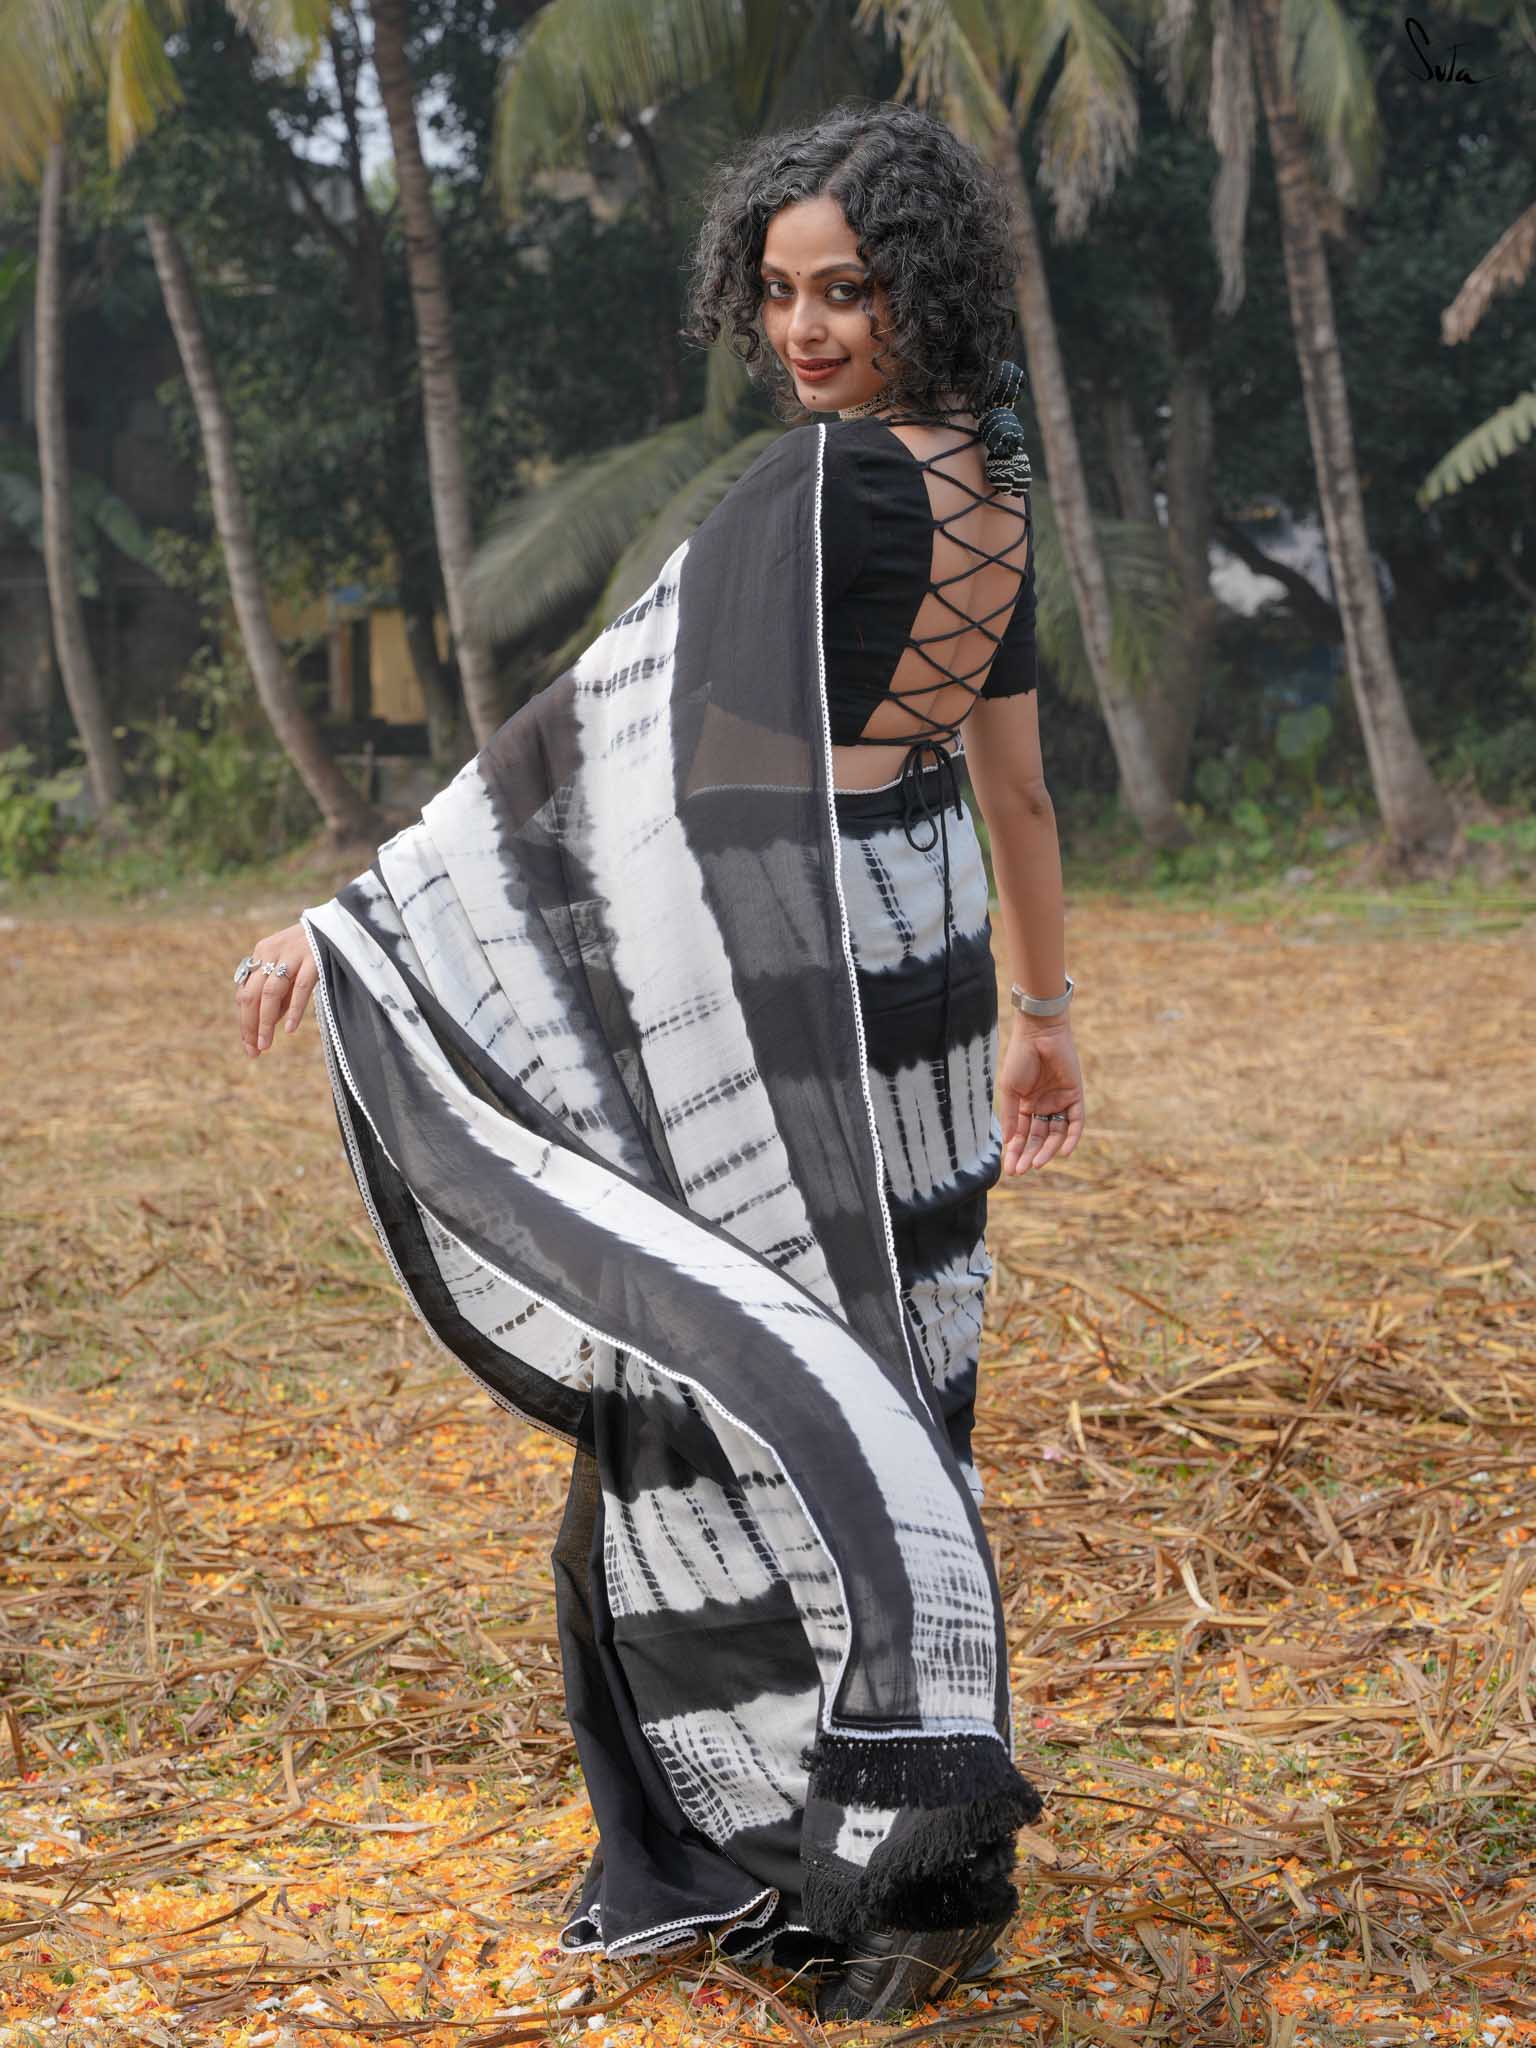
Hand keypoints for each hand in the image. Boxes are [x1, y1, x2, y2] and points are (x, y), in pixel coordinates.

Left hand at [234, 922, 316, 1057]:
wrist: (340, 922)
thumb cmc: (314, 949)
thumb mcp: (291, 968)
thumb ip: (280, 992)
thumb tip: (268, 1023)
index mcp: (262, 953)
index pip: (245, 993)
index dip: (245, 1021)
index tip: (249, 1045)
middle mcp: (272, 952)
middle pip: (252, 995)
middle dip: (250, 1026)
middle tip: (254, 1051)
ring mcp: (293, 955)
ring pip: (271, 993)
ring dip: (265, 1022)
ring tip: (265, 1045)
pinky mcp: (315, 958)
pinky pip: (301, 987)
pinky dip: (294, 1009)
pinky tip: (290, 1028)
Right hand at [998, 1018, 1084, 1174]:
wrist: (1038, 1033)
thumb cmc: (1020, 1058)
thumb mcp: (1010, 1090)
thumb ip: (1011, 1116)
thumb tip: (1008, 1143)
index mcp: (1025, 1105)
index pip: (1022, 1135)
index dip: (1016, 1152)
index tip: (1010, 1170)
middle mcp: (1043, 1106)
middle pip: (1038, 1138)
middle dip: (1030, 1155)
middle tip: (1022, 1170)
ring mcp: (1059, 1102)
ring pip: (1056, 1134)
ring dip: (1048, 1150)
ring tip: (1038, 1164)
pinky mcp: (1075, 1096)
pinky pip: (1076, 1122)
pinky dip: (1071, 1138)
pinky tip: (1062, 1152)